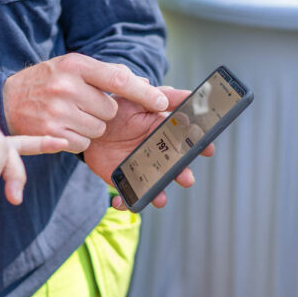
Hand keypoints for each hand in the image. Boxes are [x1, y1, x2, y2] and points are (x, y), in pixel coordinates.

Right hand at [3, 53, 168, 152]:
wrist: (6, 99)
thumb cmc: (46, 81)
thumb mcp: (72, 66)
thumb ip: (107, 73)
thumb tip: (146, 85)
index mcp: (75, 65)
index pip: (119, 79)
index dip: (144, 93)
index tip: (162, 102)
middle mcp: (66, 87)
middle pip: (110, 110)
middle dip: (103, 112)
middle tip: (83, 104)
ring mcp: (57, 111)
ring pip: (98, 128)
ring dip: (91, 126)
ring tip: (70, 115)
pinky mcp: (51, 133)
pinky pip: (82, 143)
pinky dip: (77, 138)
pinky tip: (62, 127)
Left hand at [83, 86, 214, 210]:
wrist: (90, 126)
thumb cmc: (116, 110)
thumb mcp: (138, 98)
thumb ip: (161, 96)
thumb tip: (188, 94)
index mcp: (163, 133)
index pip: (187, 141)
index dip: (200, 145)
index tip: (208, 149)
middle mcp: (156, 154)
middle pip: (175, 168)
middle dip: (183, 174)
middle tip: (186, 177)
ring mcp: (141, 169)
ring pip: (155, 186)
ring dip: (159, 194)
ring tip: (159, 198)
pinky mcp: (123, 180)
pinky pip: (128, 196)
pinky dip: (126, 202)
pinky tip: (122, 202)